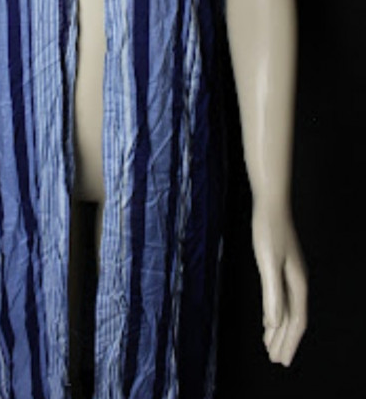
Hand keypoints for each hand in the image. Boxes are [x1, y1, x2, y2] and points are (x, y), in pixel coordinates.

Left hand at [251, 205, 307, 366]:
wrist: (271, 203)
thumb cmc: (269, 230)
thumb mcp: (268, 263)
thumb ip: (272, 293)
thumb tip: (275, 323)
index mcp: (296, 283)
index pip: (296, 321)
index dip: (288, 342)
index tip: (280, 361)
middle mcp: (297, 280)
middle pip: (293, 318)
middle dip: (285, 340)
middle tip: (275, 360)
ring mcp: (290, 273)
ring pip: (287, 308)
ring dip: (279, 328)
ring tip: (271, 344)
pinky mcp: (281, 265)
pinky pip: (280, 297)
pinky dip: (275, 311)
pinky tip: (268, 317)